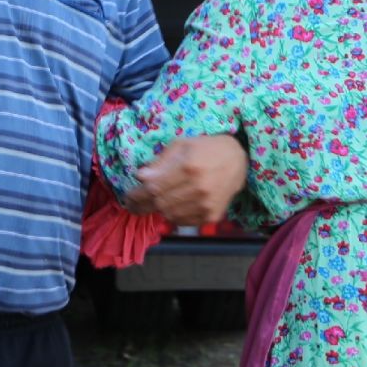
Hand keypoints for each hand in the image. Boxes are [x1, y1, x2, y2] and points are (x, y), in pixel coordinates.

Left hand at [128, 134, 248, 227]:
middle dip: (142, 205)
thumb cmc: (206, 148)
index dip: (137, 195)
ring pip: (170, 215)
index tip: (127, 197)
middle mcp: (198, 188)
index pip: (154, 188)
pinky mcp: (212, 215)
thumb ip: (160, 162)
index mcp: (188, 167)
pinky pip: (184, 222)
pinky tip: (172, 207)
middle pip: (160, 203)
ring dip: (158, 210)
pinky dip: (173, 216)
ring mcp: (207, 204)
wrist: (238, 160)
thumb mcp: (181, 145)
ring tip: (153, 203)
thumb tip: (141, 177)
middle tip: (132, 205)